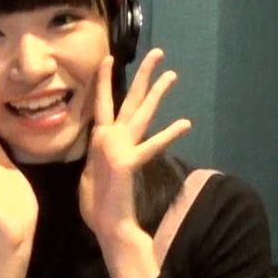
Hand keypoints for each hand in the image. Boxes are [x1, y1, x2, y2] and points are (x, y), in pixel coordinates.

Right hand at [79, 48, 191, 247]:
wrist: (108, 224)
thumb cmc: (99, 203)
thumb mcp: (91, 172)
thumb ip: (98, 153)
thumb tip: (99, 142)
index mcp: (99, 139)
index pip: (100, 103)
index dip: (103, 79)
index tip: (108, 58)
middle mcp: (108, 138)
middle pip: (127, 100)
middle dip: (142, 75)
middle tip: (157, 53)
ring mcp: (117, 148)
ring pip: (141, 114)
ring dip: (157, 93)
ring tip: (172, 75)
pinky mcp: (127, 162)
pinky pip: (151, 145)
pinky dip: (168, 134)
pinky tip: (185, 123)